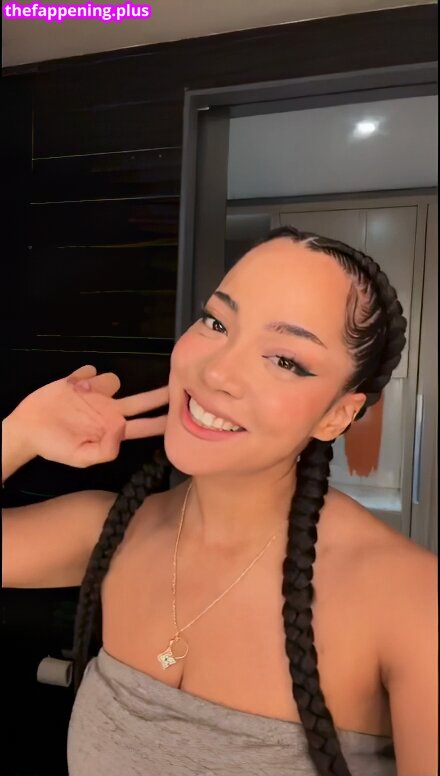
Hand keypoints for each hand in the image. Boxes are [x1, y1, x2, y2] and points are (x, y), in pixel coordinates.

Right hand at [9, 365, 168, 468]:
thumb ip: (105, 450)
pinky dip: (82, 377)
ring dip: (98, 385)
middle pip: (142, 400)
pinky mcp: (80, 379)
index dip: (162, 421)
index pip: (144, 425)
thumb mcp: (80, 458)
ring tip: (79, 395)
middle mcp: (109, 409)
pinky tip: (71, 387)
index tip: (183, 414)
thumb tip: (121, 428)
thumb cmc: (54, 447)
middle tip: (179, 382)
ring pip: (113, 379)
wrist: (27, 429)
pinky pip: (90, 370)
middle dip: (160, 393)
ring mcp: (96, 394)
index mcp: (113, 428)